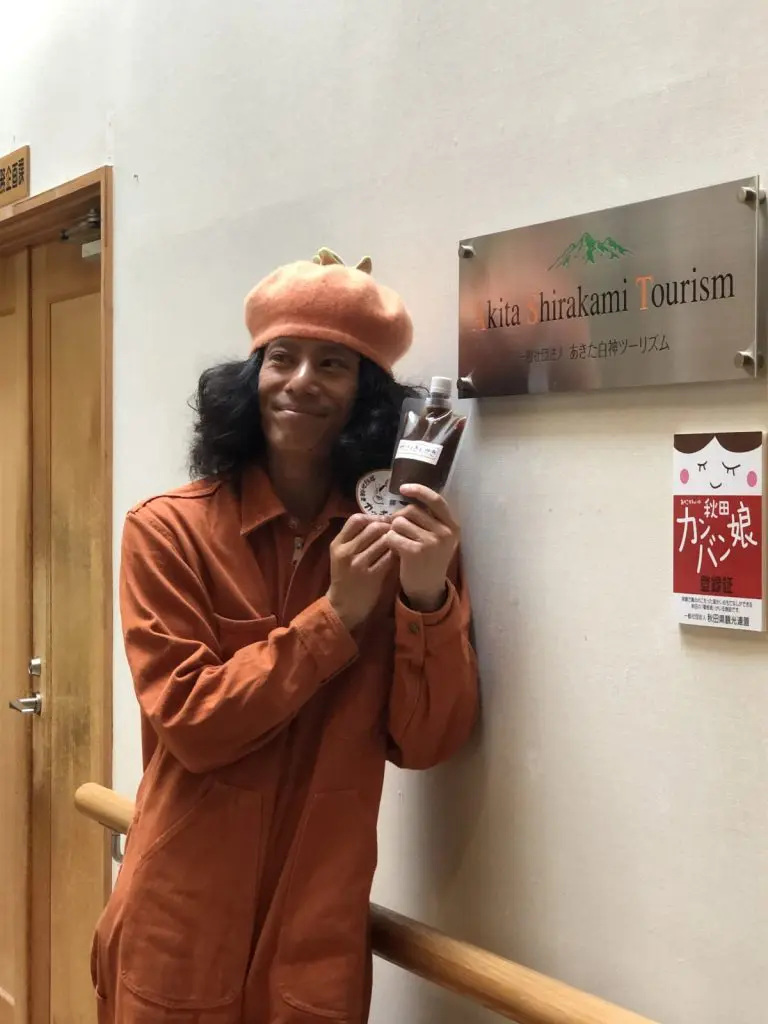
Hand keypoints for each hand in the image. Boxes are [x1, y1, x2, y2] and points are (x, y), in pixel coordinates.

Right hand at [326, 515, 393, 631]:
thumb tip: (377, 519)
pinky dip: (396, 553)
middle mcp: (347, 553)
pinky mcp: (372, 576)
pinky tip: (398, 555)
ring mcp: (359, 565)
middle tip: (395, 530)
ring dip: (393, 539)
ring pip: (383, 541)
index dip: (372, 517)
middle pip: (373, 527)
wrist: (343, 606)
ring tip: (397, 542)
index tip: (381, 521)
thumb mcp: (340, 555)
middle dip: (387, 526)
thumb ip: (353, 538)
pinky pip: (389, 557)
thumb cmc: (344, 577)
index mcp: (337, 544)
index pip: (356, 519)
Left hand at [388, 484, 459, 611]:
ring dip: (393, 531)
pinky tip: (395, 551)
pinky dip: (389, 542)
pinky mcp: (416, 552)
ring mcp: (432, 542)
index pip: (436, 500)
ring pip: (399, 522)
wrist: (428, 590)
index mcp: (452, 526)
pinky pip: (393, 536)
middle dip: (399, 518)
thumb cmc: (428, 561)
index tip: (403, 488)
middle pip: (411, 510)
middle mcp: (445, 533)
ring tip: (399, 544)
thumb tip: (406, 497)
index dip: (419, 490)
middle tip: (398, 532)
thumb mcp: (437, 538)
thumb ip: (428, 519)